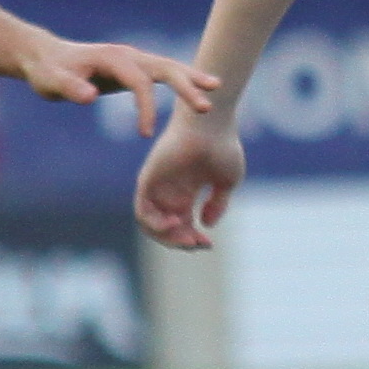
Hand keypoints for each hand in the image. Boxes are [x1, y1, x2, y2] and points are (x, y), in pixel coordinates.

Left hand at [18, 37, 218, 136]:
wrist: (45, 58)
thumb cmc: (47, 72)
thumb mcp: (51, 82)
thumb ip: (70, 88)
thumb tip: (91, 96)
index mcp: (112, 58)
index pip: (139, 82)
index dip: (146, 107)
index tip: (145, 135)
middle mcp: (128, 55)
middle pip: (164, 68)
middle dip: (186, 86)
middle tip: (206, 107)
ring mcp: (134, 60)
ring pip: (169, 67)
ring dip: (192, 79)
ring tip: (217, 88)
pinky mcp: (135, 69)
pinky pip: (163, 74)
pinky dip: (183, 80)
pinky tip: (201, 89)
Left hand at [135, 114, 245, 249]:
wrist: (211, 123)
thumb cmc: (222, 145)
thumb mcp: (226, 182)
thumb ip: (218, 204)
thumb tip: (206, 225)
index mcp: (186, 193)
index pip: (183, 226)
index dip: (194, 240)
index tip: (209, 245)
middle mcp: (168, 191)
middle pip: (165, 230)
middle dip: (181, 242)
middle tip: (197, 244)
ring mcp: (157, 186)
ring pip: (150, 225)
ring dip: (167, 238)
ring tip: (186, 238)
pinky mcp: (147, 179)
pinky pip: (142, 211)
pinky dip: (155, 224)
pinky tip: (174, 223)